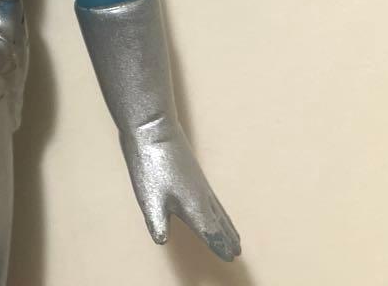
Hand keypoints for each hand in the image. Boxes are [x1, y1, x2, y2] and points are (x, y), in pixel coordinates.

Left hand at [121, 117, 240, 261]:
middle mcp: (202, 197)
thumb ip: (157, 222)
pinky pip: (213, 198)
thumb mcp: (149, 198)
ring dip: (227, 225)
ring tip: (235, 237)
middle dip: (227, 239)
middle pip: (218, 223)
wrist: (153, 129)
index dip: (219, 246)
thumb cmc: (150, 164)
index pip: (210, 233)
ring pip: (218, 210)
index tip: (230, 258)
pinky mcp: (194, 173)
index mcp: (193, 207)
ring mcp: (200, 183)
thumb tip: (161, 241)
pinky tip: (216, 207)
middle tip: (238, 253)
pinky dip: (221, 210)